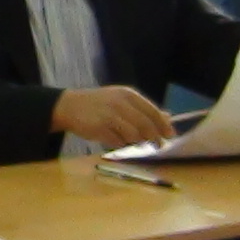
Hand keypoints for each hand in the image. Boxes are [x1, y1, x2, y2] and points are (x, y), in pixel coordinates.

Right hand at [53, 85, 174, 149]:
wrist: (68, 106)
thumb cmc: (99, 104)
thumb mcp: (121, 100)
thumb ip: (143, 109)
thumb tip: (167, 118)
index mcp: (127, 95)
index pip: (152, 111)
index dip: (163, 125)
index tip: (170, 135)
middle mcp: (119, 103)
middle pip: (145, 125)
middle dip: (154, 137)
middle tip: (158, 145)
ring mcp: (109, 116)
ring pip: (133, 135)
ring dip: (137, 141)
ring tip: (134, 142)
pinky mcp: (99, 128)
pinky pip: (118, 142)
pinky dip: (120, 144)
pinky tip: (116, 140)